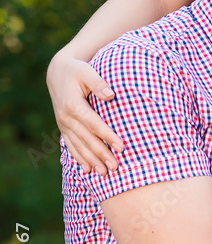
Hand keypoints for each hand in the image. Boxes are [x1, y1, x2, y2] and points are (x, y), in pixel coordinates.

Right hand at [46, 51, 123, 175]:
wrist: (58, 72)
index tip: (121, 147)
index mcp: (73, 105)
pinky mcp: (63, 127)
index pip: (94, 124)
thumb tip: (111, 95)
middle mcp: (66, 118)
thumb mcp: (87, 71)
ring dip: (91, 160)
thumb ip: (98, 83)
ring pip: (78, 146)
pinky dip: (79, 158)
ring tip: (104, 173)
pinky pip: (71, 145)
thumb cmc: (77, 70)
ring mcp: (63, 124)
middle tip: (116, 167)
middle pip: (87, 139)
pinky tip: (87, 170)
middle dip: (101, 154)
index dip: (108, 136)